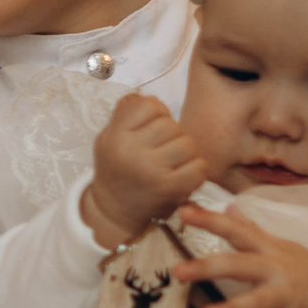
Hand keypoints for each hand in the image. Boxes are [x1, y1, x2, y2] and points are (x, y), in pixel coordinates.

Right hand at [83, 95, 206, 246]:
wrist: (114, 211)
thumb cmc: (116, 170)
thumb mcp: (109, 139)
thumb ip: (124, 115)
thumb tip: (145, 95)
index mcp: (115, 137)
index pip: (148, 105)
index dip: (155, 113)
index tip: (149, 128)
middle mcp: (130, 152)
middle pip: (170, 125)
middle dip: (170, 135)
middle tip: (160, 150)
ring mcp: (151, 171)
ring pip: (187, 144)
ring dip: (184, 153)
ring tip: (171, 163)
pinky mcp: (170, 189)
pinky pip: (199, 167)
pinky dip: (195, 170)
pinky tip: (182, 175)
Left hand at [172, 204, 307, 307]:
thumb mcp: (281, 245)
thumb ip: (252, 230)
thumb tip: (230, 207)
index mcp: (269, 250)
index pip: (237, 231)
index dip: (211, 221)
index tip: (183, 213)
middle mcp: (277, 270)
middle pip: (240, 265)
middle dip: (209, 267)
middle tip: (179, 270)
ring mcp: (286, 297)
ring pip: (257, 303)